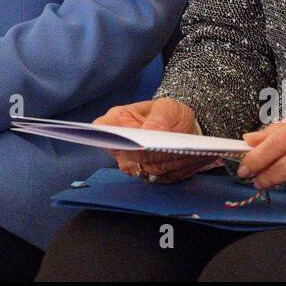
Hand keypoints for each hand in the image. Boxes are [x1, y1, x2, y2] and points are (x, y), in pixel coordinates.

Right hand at [98, 97, 216, 183]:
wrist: (184, 130)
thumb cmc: (170, 114)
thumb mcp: (168, 107)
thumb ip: (158, 117)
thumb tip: (149, 131)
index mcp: (119, 120)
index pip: (101, 128)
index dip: (110, 136)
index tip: (130, 139)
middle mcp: (120, 144)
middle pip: (124, 154)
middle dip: (145, 153)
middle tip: (165, 147)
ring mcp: (131, 162)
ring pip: (140, 169)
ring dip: (161, 163)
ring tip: (180, 153)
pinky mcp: (146, 174)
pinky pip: (155, 177)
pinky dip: (169, 171)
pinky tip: (183, 161)